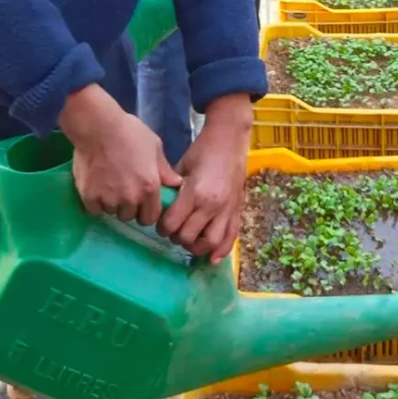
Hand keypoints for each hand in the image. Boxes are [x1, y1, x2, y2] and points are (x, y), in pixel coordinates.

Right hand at [61, 84, 180, 222]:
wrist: (97, 126)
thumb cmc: (129, 132)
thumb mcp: (154, 146)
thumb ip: (164, 169)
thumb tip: (176, 184)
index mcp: (150, 188)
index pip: (150, 217)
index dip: (146, 211)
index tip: (141, 203)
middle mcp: (130, 198)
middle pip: (130, 216)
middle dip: (128, 207)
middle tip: (123, 189)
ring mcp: (108, 199)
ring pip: (111, 212)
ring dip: (111, 203)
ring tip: (108, 184)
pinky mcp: (89, 197)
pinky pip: (94, 209)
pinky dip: (95, 201)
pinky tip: (95, 186)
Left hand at [158, 94, 251, 262]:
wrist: (230, 140)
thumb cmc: (202, 150)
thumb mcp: (182, 166)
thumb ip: (171, 188)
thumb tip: (161, 204)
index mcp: (195, 193)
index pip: (172, 224)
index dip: (162, 227)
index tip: (161, 223)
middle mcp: (212, 205)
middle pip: (188, 236)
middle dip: (177, 237)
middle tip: (173, 231)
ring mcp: (227, 210)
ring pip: (211, 243)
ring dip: (197, 248)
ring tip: (190, 242)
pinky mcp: (237, 210)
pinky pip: (231, 237)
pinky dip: (222, 251)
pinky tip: (212, 258)